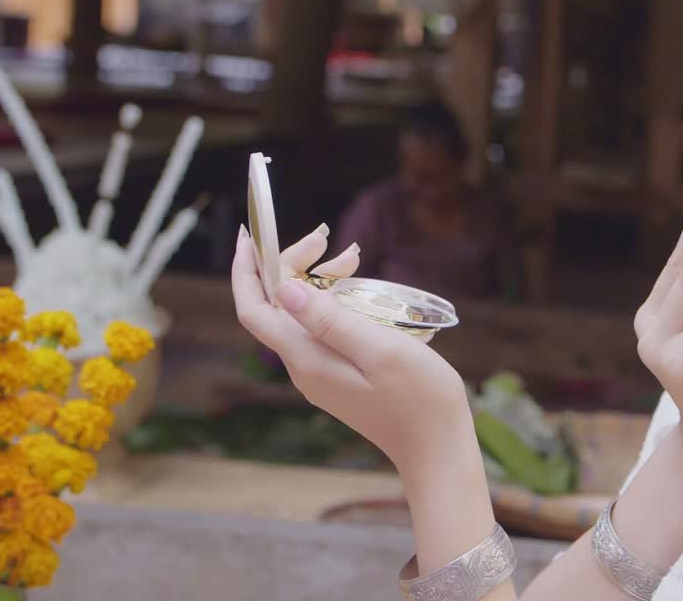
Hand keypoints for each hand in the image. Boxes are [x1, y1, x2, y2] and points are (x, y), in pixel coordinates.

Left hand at [231, 225, 468, 471]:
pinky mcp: (338, 376)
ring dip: (319, 280)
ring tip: (354, 258)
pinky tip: (360, 290)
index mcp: (308, 358)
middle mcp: (305, 366)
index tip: (250, 236)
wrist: (436, 446)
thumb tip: (285, 288)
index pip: (255, 310)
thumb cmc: (419, 398)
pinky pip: (320, 329)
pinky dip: (333, 301)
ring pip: (301, 315)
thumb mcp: (380, 349)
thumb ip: (331, 320)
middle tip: (329, 240)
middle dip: (294, 265)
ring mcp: (320, 373)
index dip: (246, 272)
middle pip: (278, 306)